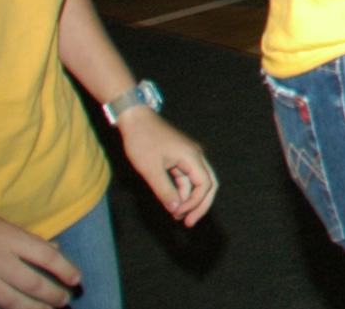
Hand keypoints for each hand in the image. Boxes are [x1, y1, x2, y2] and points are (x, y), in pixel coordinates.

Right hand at [0, 207, 78, 307]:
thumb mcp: (2, 224)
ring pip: (12, 302)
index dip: (66, 269)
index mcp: (10, 238)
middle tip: (65, 301)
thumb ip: (27, 238)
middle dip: (53, 295)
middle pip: (33, 284)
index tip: (77, 279)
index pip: (48, 256)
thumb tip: (55, 248)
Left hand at [118, 110, 216, 226]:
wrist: (136, 120)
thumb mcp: (151, 170)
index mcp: (192, 157)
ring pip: (197, 182)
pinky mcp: (180, 158)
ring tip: (176, 216)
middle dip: (201, 204)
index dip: (195, 203)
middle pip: (208, 183)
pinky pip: (186, 178)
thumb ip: (164, 191)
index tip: (178, 215)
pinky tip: (173, 202)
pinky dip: (181, 191)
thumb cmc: (143, 141)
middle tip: (189, 223)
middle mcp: (195, 156)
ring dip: (189, 199)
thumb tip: (175, 210)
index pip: (205, 184)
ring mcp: (188, 156)